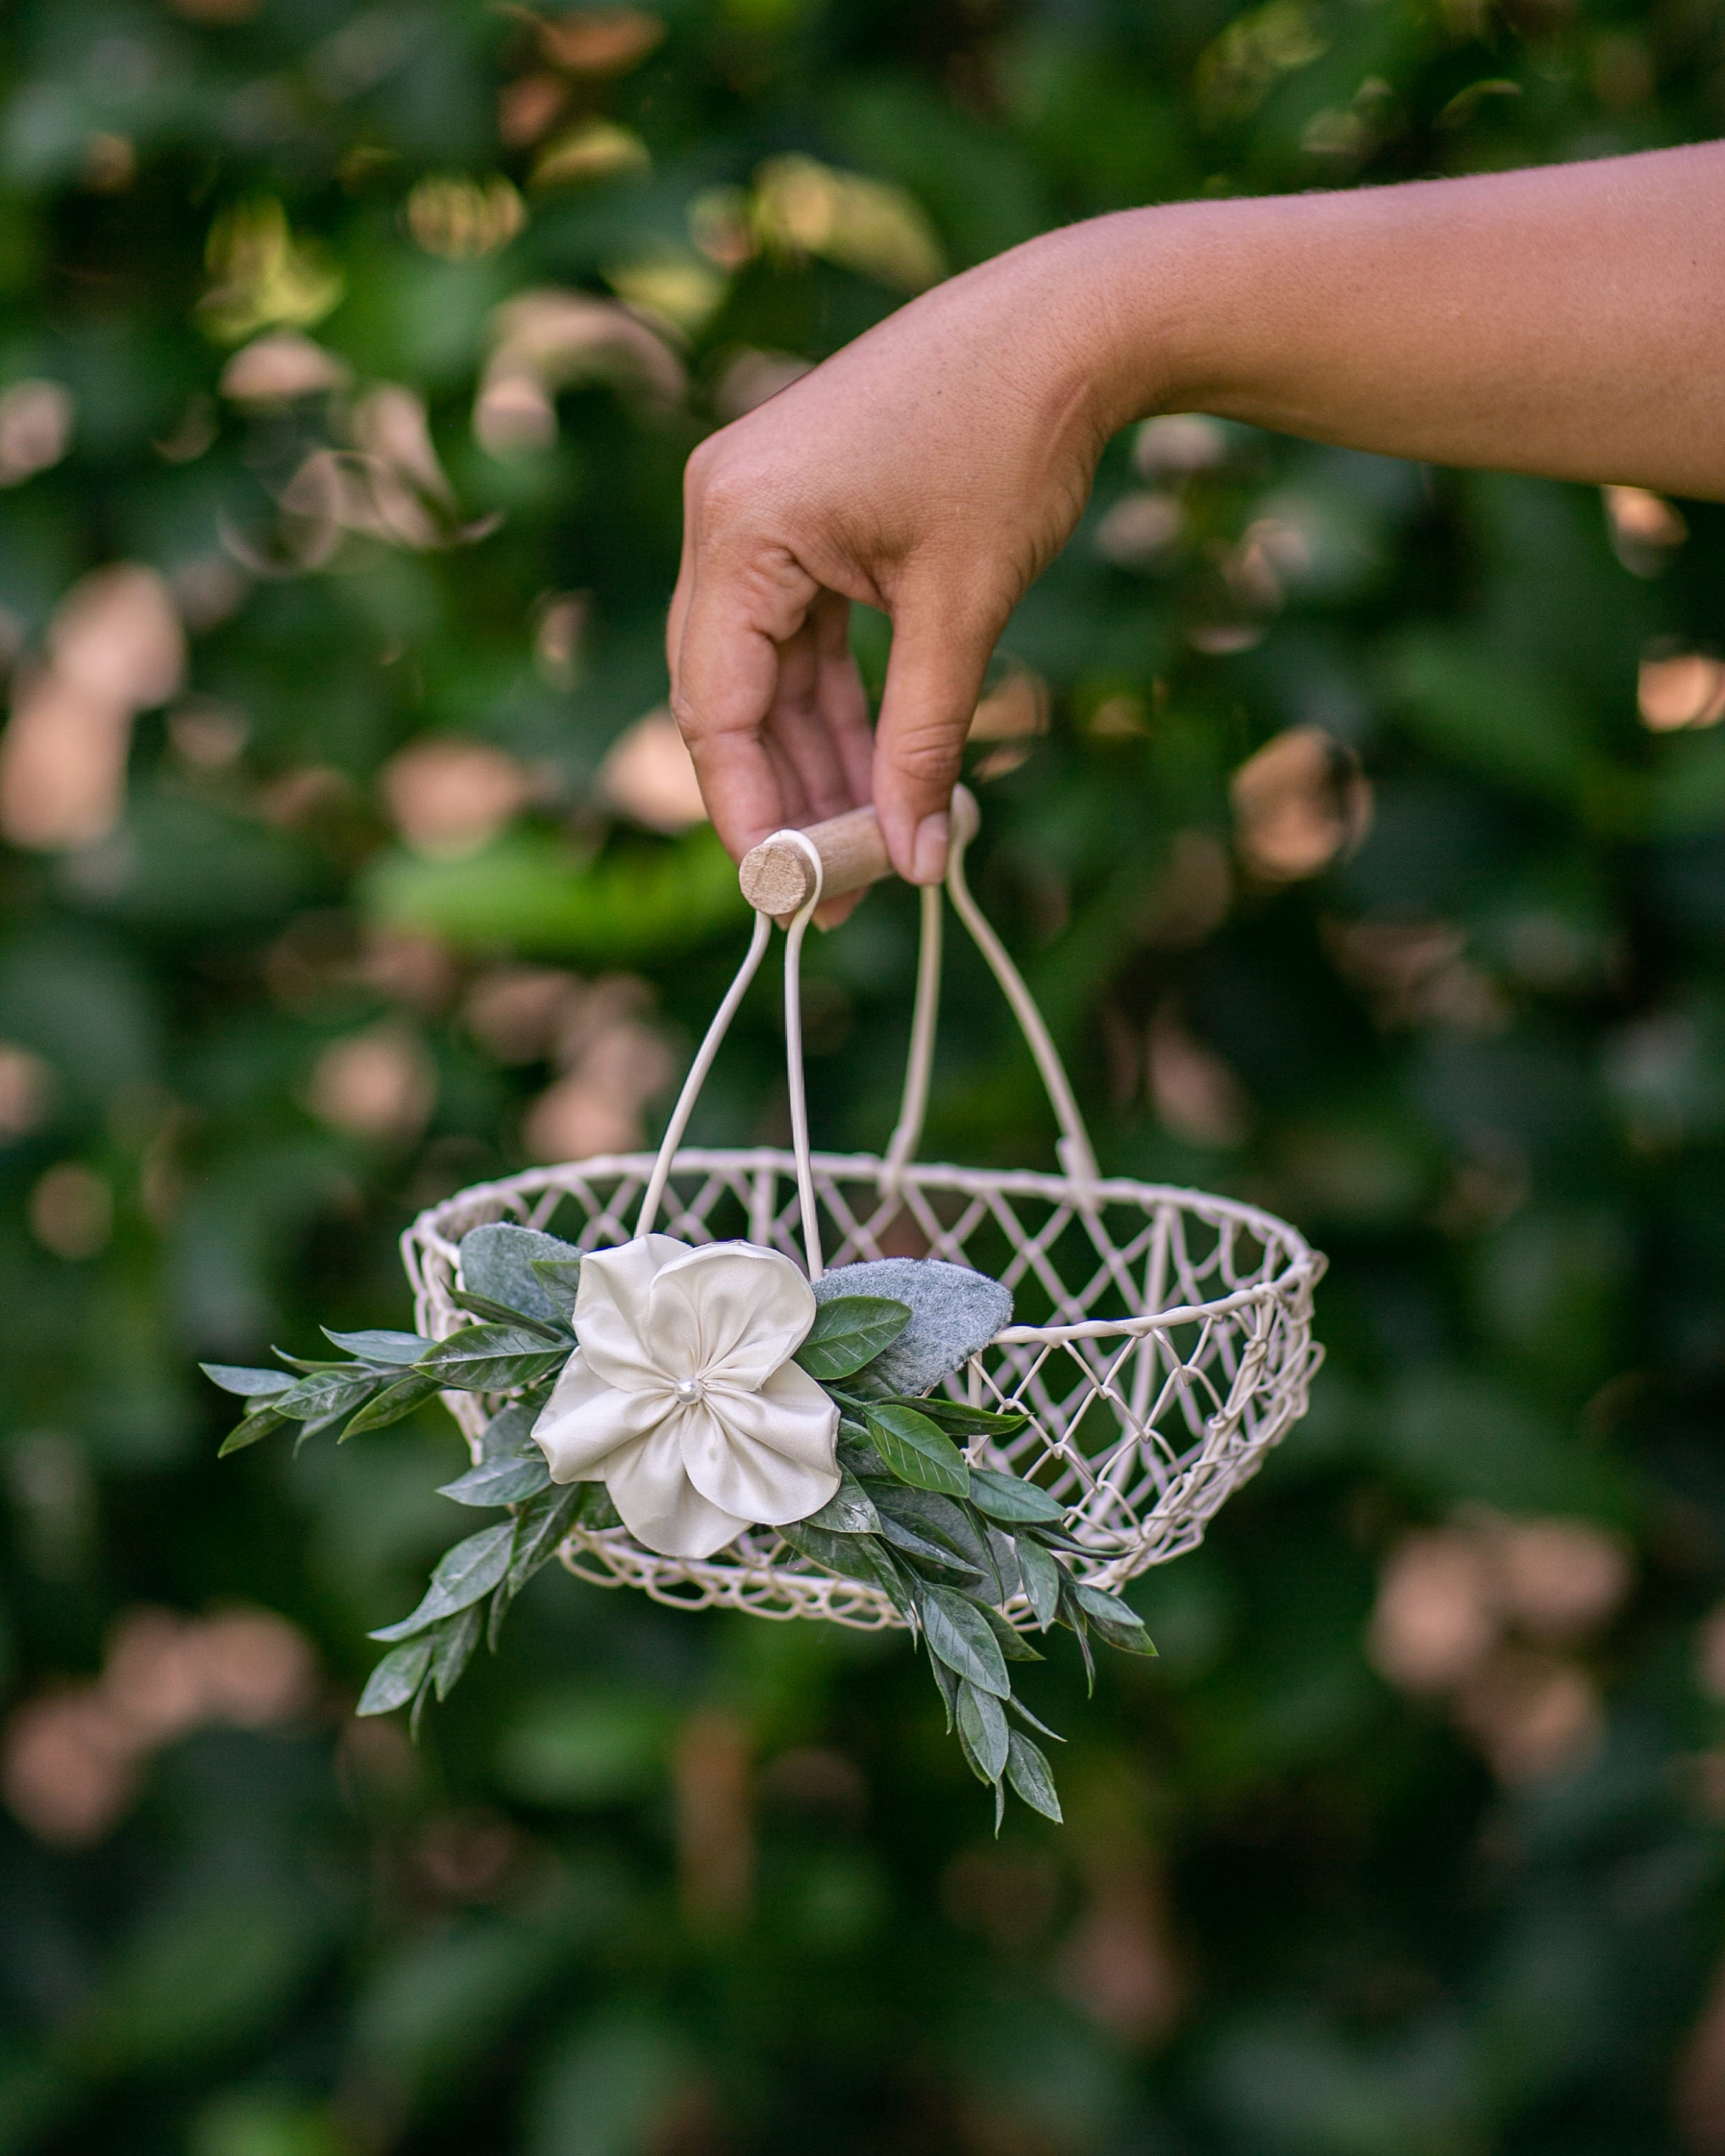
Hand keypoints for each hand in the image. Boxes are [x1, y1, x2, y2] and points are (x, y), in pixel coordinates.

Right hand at [667, 226, 1128, 883]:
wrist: (1068, 322)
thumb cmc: (1013, 444)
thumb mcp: (964, 611)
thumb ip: (923, 742)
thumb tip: (910, 861)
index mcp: (741, 523)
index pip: (715, 704)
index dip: (746, 808)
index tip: (788, 891)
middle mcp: (724, 510)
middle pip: (729, 695)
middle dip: (785, 796)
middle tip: (833, 891)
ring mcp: (755, 507)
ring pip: (768, 675)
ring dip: (816, 760)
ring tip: (867, 850)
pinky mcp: (798, 511)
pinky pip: (800, 635)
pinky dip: (838, 704)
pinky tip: (875, 776)